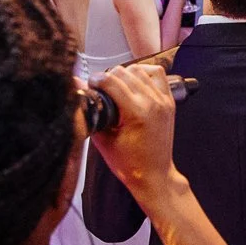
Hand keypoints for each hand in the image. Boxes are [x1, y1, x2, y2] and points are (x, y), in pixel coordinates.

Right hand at [86, 63, 179, 196]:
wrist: (154, 175)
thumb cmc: (130, 164)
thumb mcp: (102, 140)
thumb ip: (90, 113)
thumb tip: (76, 88)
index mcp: (137, 113)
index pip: (111, 81)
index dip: (95, 80)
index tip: (90, 85)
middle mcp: (153, 103)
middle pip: (124, 72)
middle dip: (108, 77)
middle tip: (101, 90)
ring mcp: (164, 101)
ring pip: (140, 70)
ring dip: (125, 74)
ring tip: (116, 88)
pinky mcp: (169, 101)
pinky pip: (157, 74)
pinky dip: (144, 74)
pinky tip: (134, 84)